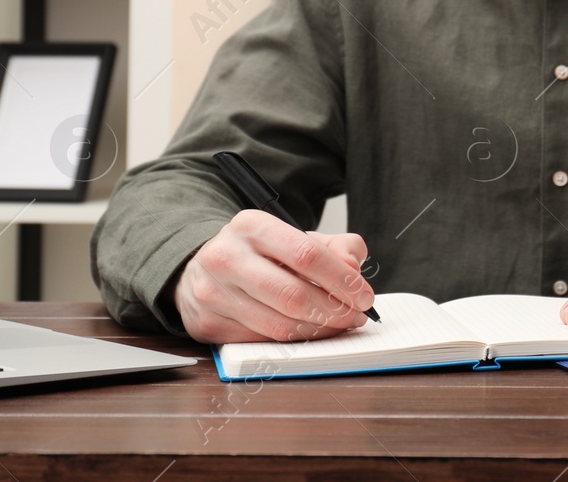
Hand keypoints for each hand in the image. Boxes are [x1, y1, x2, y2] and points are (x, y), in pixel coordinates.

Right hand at [171, 209, 374, 343]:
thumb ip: (335, 247)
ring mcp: (212, 293)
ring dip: (318, 330)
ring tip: (339, 325)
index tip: (365, 295)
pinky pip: (261, 341)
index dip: (342, 279)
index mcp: (251, 226)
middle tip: (356, 317)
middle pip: (293, 295)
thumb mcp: (295, 237)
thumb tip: (354, 267)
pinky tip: (308, 332)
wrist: (202, 268)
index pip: (306, 254)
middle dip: (334, 311)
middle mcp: (226, 257)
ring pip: (278, 325)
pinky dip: (293, 341)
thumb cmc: (260, 253)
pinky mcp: (208, 324)